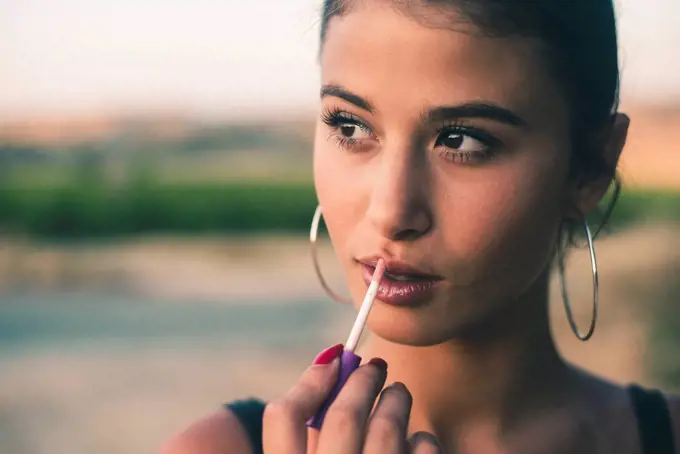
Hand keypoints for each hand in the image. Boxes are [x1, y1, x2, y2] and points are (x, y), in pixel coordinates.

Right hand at [262, 344, 440, 453]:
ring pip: (387, 427)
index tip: (333, 358)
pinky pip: (422, 449)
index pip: (284, 417)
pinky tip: (417, 440)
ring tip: (397, 394)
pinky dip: (421, 440)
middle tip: (374, 367)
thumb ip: (313, 430)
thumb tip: (332, 362)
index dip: (310, 380)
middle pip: (343, 417)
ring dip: (395, 400)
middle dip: (361, 381)